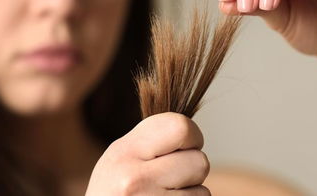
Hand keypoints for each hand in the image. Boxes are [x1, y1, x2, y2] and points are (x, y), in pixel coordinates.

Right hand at [85, 112, 210, 194]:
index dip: (193, 136)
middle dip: (193, 169)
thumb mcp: (120, 157)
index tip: (186, 145)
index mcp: (124, 151)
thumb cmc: (113, 192)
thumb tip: (188, 129)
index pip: (181, 127)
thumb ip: (151, 140)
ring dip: (190, 194)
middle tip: (172, 177)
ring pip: (202, 191)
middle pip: (199, 161)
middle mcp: (133, 178)